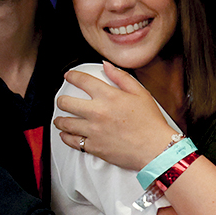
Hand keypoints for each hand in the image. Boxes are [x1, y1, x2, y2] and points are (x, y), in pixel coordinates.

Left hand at [54, 64, 177, 169]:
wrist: (156, 149)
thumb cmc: (150, 122)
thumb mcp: (140, 93)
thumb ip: (121, 77)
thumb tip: (106, 66)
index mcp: (108, 96)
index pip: (82, 81)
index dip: (72, 76)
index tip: (68, 76)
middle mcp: (97, 112)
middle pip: (66, 103)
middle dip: (61, 100)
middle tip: (62, 101)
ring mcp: (93, 130)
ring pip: (65, 123)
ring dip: (60, 120)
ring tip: (60, 120)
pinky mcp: (94, 147)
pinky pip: (72, 141)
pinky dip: (65, 137)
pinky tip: (66, 134)